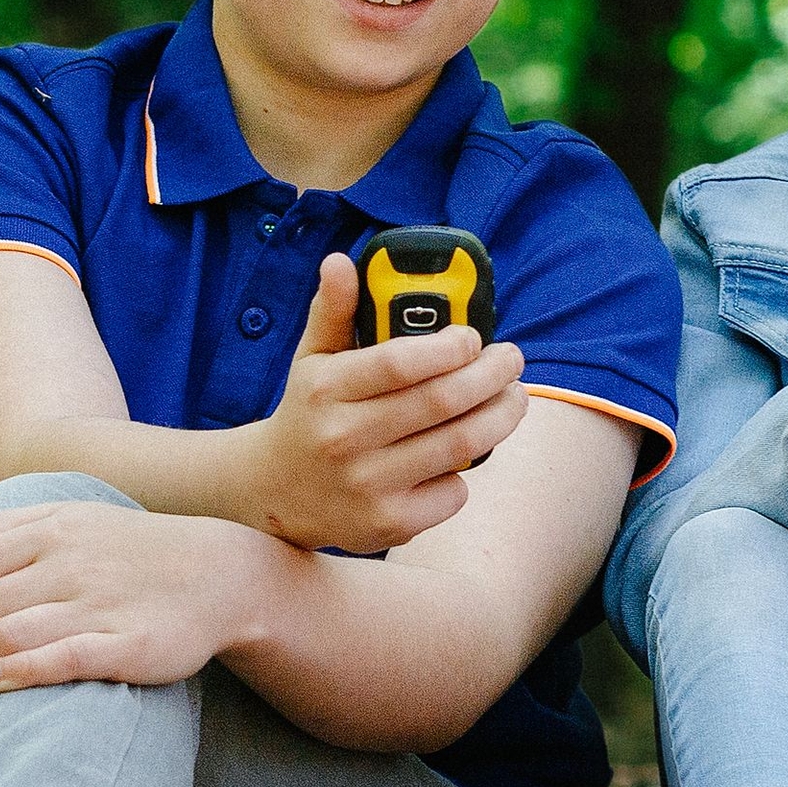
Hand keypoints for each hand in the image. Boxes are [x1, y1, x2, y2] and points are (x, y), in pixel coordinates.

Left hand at [0, 503, 277, 694]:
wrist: (221, 575)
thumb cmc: (136, 553)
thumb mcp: (78, 518)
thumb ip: (18, 527)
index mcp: (53, 530)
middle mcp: (69, 563)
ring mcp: (98, 604)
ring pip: (8, 634)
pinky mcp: (126, 645)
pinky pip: (59, 658)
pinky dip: (18, 672)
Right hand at [239, 255, 528, 553]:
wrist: (273, 493)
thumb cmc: (308, 413)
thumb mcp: (311, 359)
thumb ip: (332, 310)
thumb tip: (342, 261)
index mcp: (325, 390)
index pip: (400, 362)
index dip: (450, 347)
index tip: (474, 337)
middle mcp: (342, 439)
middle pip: (442, 402)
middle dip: (492, 375)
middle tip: (511, 361)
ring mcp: (366, 486)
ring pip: (459, 446)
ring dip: (500, 417)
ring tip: (513, 397)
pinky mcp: (387, 525)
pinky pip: (453, 491)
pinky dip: (469, 470)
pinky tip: (466, 451)